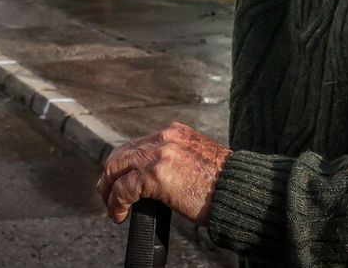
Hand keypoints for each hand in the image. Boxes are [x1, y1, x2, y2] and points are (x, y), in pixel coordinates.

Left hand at [96, 122, 231, 225]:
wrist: (239, 191)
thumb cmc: (223, 185)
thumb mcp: (196, 161)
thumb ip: (174, 161)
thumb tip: (152, 179)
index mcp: (174, 132)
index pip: (137, 145)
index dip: (123, 165)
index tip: (119, 181)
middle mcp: (164, 138)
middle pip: (121, 153)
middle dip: (109, 176)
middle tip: (108, 196)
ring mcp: (159, 154)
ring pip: (116, 167)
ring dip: (108, 191)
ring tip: (113, 208)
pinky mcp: (156, 174)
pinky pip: (123, 188)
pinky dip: (116, 203)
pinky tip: (120, 215)